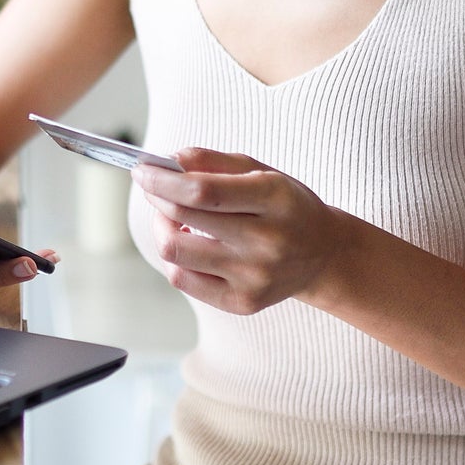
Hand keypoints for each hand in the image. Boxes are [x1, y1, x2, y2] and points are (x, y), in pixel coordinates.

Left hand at [133, 147, 349, 315]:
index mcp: (275, 199)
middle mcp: (267, 242)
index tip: (141, 169)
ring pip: (175, 252)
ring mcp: (255, 277)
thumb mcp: (261, 171)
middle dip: (157, 197)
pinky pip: (183, 280)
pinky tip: (187, 243)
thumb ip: (213, 162)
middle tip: (153, 186)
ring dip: (162, 228)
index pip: (202, 191)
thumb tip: (167, 161)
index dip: (163, 180)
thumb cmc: (285, 206)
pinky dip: (175, 257)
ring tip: (171, 217)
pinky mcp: (243, 303)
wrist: (323, 255)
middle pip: (183, 219)